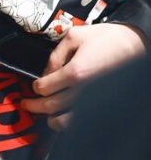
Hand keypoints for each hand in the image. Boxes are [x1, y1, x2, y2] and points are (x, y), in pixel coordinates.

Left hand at [21, 23, 145, 129]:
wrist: (132, 45)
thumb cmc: (106, 39)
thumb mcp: (74, 36)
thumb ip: (55, 55)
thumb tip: (45, 72)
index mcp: (76, 72)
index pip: (45, 87)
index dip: (35, 87)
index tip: (33, 85)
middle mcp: (83, 91)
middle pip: (51, 106)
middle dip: (35, 105)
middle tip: (26, 103)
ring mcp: (92, 101)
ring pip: (64, 120)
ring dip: (49, 117)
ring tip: (42, 113)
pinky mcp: (100, 106)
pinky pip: (79, 122)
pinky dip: (66, 124)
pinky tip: (61, 118)